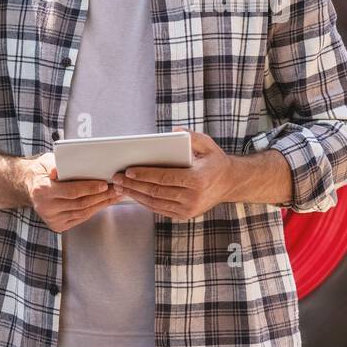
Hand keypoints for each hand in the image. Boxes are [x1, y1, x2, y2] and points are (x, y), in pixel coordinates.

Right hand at [23, 151, 118, 231]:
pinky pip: (81, 217)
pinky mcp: (58, 225)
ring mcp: (52, 218)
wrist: (30, 187)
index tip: (104, 184)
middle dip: (101, 196)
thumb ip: (55, 165)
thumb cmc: (42, 172)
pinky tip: (104, 202)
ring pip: (83, 212)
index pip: (71, 191)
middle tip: (116, 188)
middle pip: (80, 204)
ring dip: (101, 204)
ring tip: (115, 195)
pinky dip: (94, 210)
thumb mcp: (46, 162)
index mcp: (42, 190)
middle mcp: (46, 207)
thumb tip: (60, 169)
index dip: (89, 188)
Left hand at [111, 129, 236, 219]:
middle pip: (156, 192)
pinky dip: (145, 202)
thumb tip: (176, 131)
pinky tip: (134, 194)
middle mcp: (193, 197)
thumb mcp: (208, 144)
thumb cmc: (215, 162)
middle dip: (134, 185)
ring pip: (155, 203)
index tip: (128, 171)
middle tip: (117, 179)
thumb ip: (192, 136)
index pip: (165, 178)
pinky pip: (160, 209)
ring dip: (136, 195)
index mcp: (198, 179)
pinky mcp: (185, 215)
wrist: (229, 183)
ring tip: (120, 187)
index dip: (145, 175)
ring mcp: (189, 209)